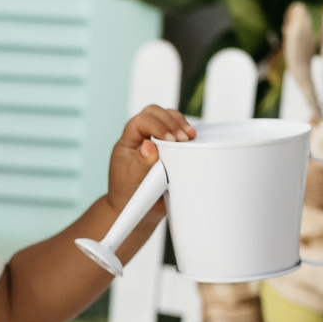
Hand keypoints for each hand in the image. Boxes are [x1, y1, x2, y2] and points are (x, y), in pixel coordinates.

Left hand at [106, 104, 194, 247]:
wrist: (135, 208)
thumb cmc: (128, 193)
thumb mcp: (132, 179)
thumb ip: (140, 163)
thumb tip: (148, 145)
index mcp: (129, 140)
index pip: (142, 121)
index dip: (157, 126)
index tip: (170, 140)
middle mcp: (141, 136)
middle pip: (155, 113)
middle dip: (172, 121)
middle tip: (183, 137)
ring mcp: (156, 139)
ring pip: (168, 118)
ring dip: (181, 124)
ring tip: (190, 137)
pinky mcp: (169, 147)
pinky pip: (178, 132)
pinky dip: (186, 133)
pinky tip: (194, 141)